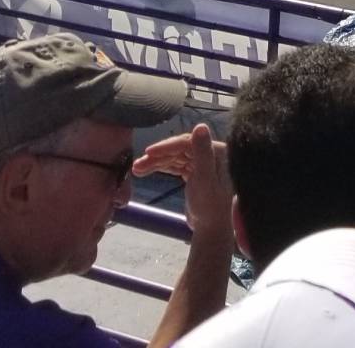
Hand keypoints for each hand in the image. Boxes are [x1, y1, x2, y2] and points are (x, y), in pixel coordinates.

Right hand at [136, 122, 234, 242]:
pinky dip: (161, 167)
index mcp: (217, 151)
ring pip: (175, 158)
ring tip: (136, 170)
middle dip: (157, 157)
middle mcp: (211, 154)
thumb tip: (200, 125)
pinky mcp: (194, 174)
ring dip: (156, 163)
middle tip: (136, 165)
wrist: (210, 230)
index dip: (167, 146)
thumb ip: (202, 153)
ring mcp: (201, 164)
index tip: (148, 152)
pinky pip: (175, 165)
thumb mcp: (205, 180)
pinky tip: (146, 170)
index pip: (187, 143)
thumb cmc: (209, 207)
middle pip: (179, 150)